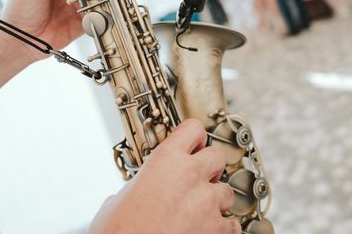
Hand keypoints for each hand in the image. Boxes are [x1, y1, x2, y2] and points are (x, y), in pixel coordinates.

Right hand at [89, 119, 239, 233]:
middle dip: (209, 167)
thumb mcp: (121, 196)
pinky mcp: (215, 229)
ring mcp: (206, 202)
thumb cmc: (119, 229)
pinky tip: (213, 228)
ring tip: (202, 208)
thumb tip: (137, 192)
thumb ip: (139, 185)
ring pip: (227, 190)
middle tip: (199, 177)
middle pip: (217, 156)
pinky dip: (224, 227)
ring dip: (216, 199)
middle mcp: (190, 175)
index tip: (194, 143)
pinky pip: (232, 224)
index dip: (194, 137)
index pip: (193, 128)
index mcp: (166, 159)